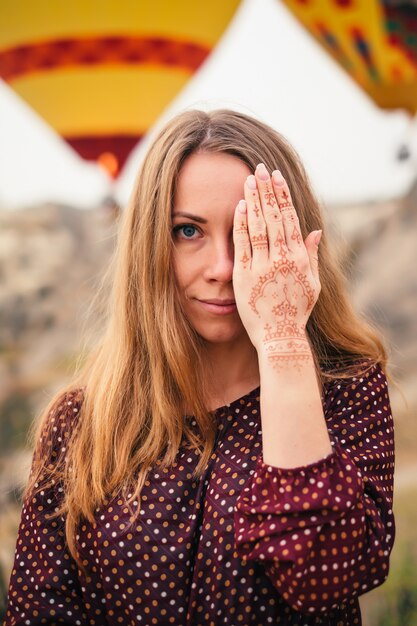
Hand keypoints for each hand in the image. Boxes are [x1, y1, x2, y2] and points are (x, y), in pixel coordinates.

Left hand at [232, 163, 321, 368]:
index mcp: (298, 258)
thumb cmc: (296, 312)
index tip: (276, 177)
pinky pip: (242, 244)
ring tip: (249, 180)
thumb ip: (312, 255)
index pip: (289, 219)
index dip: (282, 196)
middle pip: (273, 216)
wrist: (279, 336)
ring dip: (254, 200)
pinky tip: (240, 206)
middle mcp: (282, 258)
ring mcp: (262, 266)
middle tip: (259, 168)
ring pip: (258, 226)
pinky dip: (241, 224)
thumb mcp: (312, 284)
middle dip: (266, 190)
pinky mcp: (244, 275)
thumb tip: (316, 231)